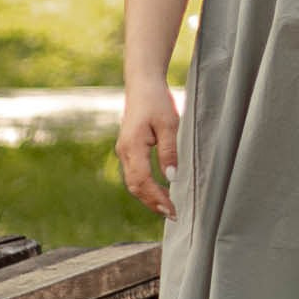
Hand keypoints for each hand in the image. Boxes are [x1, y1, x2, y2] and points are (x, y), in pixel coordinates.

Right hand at [117, 80, 179, 215]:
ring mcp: (124, 151)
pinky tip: (159, 192)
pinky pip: (135, 174)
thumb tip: (171, 177)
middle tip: (173, 214)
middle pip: (135, 186)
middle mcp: (124, 151)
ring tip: (168, 208)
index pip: (143, 181)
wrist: (143, 84)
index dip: (157, 198)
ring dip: (149, 197)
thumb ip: (169, 151)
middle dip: (152, 203)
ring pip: (133, 182)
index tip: (173, 209)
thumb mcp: (169, 124)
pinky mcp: (129, 149)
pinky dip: (146, 187)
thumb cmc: (157, 101)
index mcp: (133, 146)